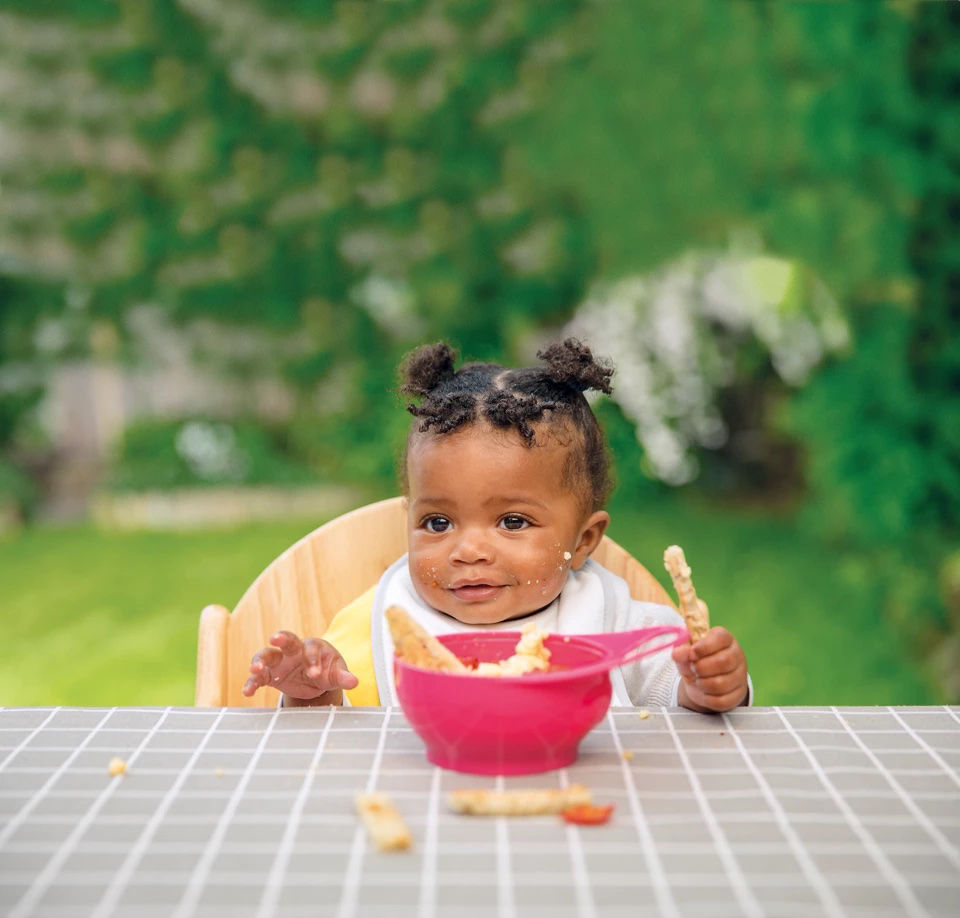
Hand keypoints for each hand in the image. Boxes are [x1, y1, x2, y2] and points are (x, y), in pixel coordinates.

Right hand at [242, 631, 357, 705]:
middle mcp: (293, 650)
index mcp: (312, 646)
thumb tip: (354, 682)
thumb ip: (343, 677)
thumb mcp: (336, 673)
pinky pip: (259, 677)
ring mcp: (279, 661)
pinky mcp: (270, 675)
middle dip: (281, 637)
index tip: (315, 674)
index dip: (313, 660)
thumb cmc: (328, 669)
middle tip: (275, 638)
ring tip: (255, 669)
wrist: (315, 677)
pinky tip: (247, 692)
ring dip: (259, 660)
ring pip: (266, 655)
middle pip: (286, 639)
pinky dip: (252, 683)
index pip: (311, 649)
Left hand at [672, 626, 747, 712]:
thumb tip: (677, 653)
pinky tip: (703, 691)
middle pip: (723, 662)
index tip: (691, 653)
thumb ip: (682, 651)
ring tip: (697, 680)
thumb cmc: (697, 659)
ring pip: (722, 684)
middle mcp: (737, 655)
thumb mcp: (687, 652)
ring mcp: (740, 676)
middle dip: (701, 668)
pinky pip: (722, 700)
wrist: (705, 679)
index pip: (720, 638)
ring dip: (702, 684)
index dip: (704, 647)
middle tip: (693, 669)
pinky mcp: (738, 694)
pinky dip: (707, 699)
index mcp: (724, 638)